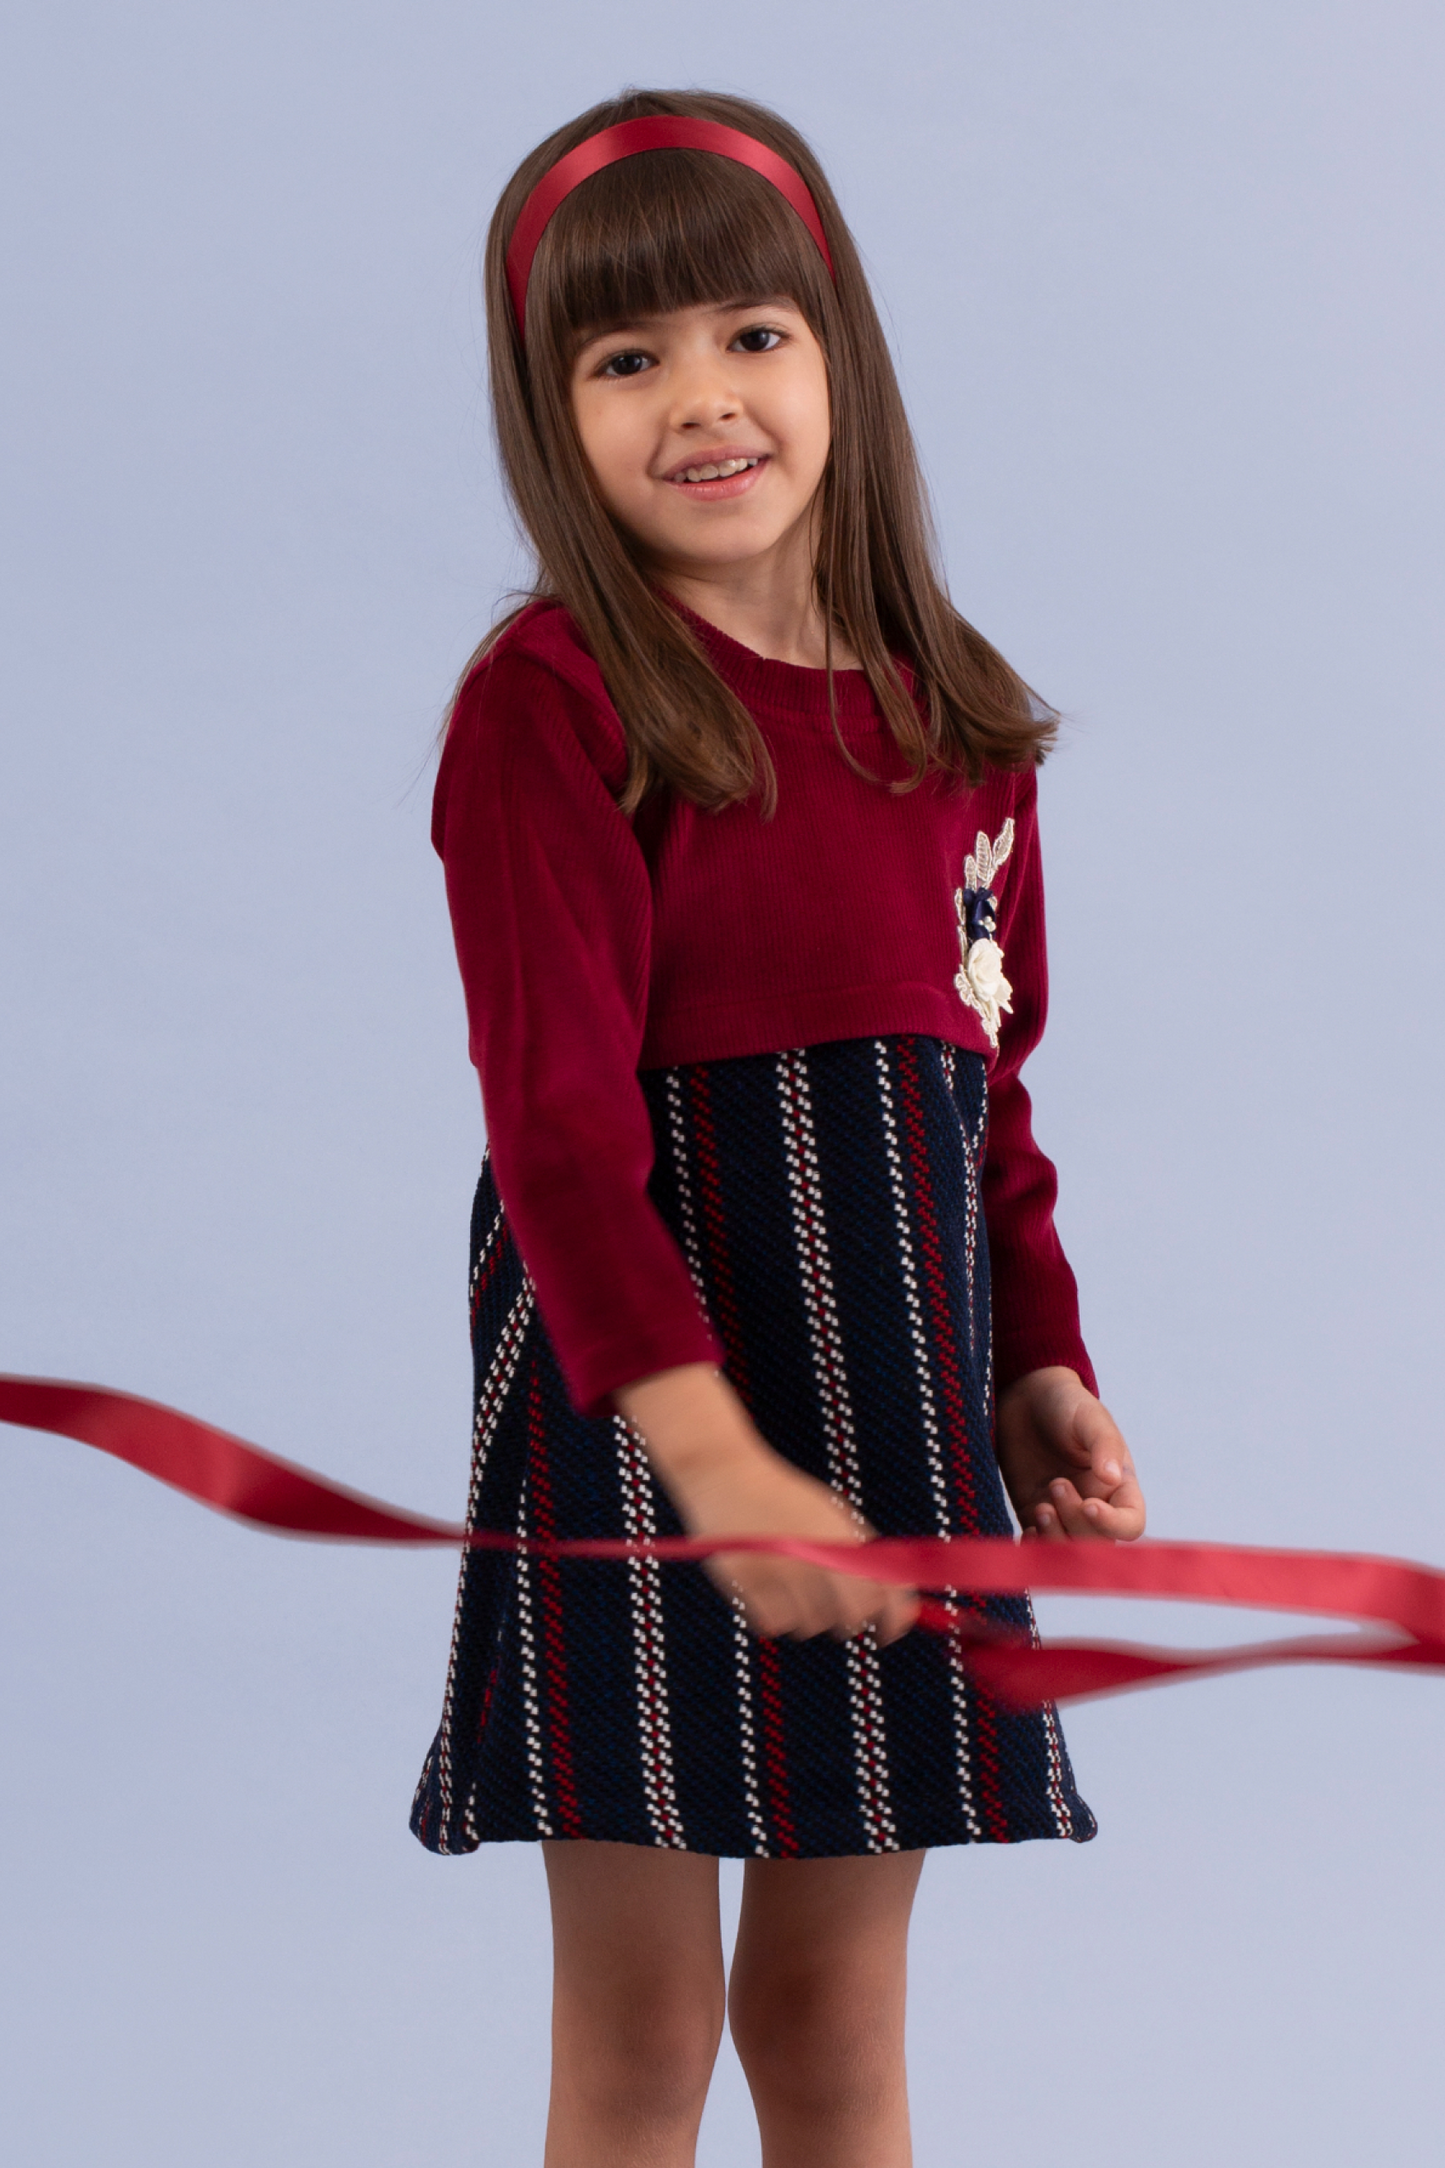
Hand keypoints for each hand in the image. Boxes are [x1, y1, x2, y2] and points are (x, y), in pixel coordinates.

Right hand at [614, 1365, 917, 1643]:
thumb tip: (905, 1612)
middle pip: (849, 1618)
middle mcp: (813, 1554)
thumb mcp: (834, 1518)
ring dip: (807, 1617)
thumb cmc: (788, 1502)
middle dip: (848, 1622)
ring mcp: (778, 1569)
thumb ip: (870, 1561)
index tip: (889, 1634)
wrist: (727, 1474)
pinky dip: (774, 1617)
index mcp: (840, 1535)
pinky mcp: (744, 1581)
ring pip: (809, 1626)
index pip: (884, 1591)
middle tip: (837, 1612)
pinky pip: (772, 1625)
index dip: (894, 1620)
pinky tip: (768, 1590)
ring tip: (793, 1586)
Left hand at [995, 1365, 1144, 1542]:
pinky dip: (1032, 1548)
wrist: (1025, 1397)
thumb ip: (1103, 1445)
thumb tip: (1112, 1479)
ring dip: (1054, 1539)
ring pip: (1067, 1550)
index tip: (1089, 1504)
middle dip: (1076, 1523)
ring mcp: (1062, 1513)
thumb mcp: (1089, 1417)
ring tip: (1040, 1507)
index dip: (1112, 1524)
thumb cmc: (1066, 1404)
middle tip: (1056, 1485)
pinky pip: (1037, 1546)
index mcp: (1119, 1486)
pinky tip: (1025, 1533)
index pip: (1129, 1523)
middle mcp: (1094, 1505)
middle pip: (1097, 1543)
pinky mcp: (1032, 1513)